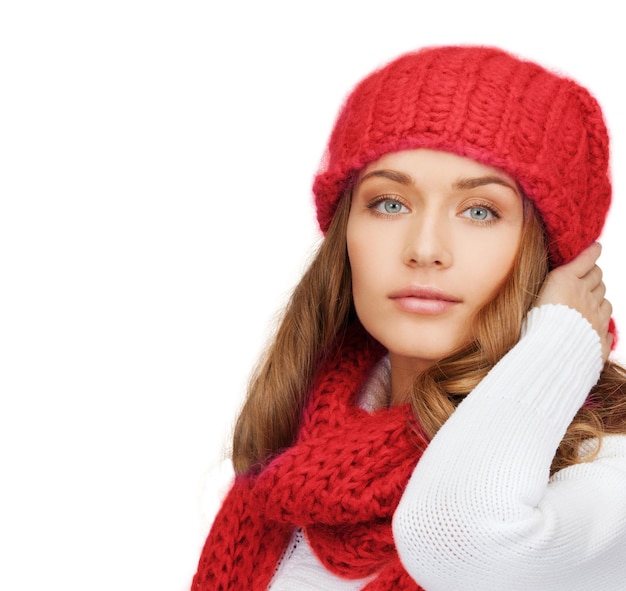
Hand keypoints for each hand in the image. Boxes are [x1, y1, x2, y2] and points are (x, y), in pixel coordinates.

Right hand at [536, 242, 612, 362]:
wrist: (547, 351)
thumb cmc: (530, 322)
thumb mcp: (531, 295)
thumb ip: (550, 283)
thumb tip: (559, 277)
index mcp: (565, 280)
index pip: (586, 261)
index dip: (592, 253)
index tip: (596, 247)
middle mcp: (584, 294)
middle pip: (598, 277)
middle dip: (594, 274)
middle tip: (589, 275)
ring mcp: (595, 314)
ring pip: (605, 298)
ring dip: (599, 296)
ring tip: (590, 299)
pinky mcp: (599, 333)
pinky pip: (608, 322)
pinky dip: (603, 319)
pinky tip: (597, 322)